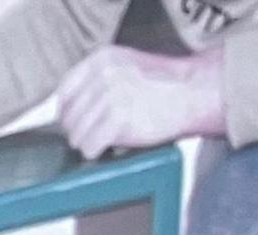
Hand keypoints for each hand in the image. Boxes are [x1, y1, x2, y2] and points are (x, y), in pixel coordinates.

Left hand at [57, 46, 227, 156]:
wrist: (193, 92)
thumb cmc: (162, 85)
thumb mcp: (125, 67)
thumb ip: (97, 80)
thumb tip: (66, 109)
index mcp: (102, 59)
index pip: (64, 91)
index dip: (66, 112)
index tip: (72, 122)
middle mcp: (104, 74)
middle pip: (69, 115)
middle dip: (78, 129)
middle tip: (92, 135)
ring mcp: (111, 95)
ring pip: (77, 133)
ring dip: (86, 142)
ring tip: (101, 141)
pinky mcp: (119, 118)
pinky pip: (90, 145)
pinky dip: (94, 151)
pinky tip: (103, 149)